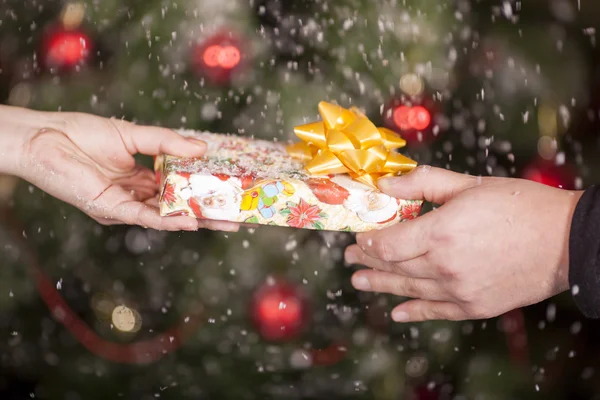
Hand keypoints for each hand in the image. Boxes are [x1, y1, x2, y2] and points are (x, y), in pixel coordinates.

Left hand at [2, 106, 237, 231]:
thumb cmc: (81, 133)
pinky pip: (146, 218)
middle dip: (207, 212)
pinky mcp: (113, 209)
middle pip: (178, 205)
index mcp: (140, 177)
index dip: (203, 189)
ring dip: (196, 219)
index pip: (178, 187)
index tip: (228, 190)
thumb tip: (202, 148)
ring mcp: (126, 205)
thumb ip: (167, 143)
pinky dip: (169, 220)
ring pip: (167, 215)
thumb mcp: (133, 134)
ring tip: (225, 221)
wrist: (45, 138)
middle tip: (237, 216)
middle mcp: (136, 195)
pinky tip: (192, 221)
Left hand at [345, 166, 581, 321]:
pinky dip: (413, 311)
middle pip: (393, 266)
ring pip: (408, 289)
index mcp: (440, 232)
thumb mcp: (469, 185)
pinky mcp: (475, 306)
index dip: (367, 240)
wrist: (566, 241)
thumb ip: (423, 184)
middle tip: (351, 257)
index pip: (387, 243)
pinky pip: (436, 311)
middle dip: (367, 260)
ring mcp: (459, 290)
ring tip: (359, 281)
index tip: (358, 235)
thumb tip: (386, 184)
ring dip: (380, 284)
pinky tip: (397, 310)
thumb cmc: (520, 206)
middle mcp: (444, 266)